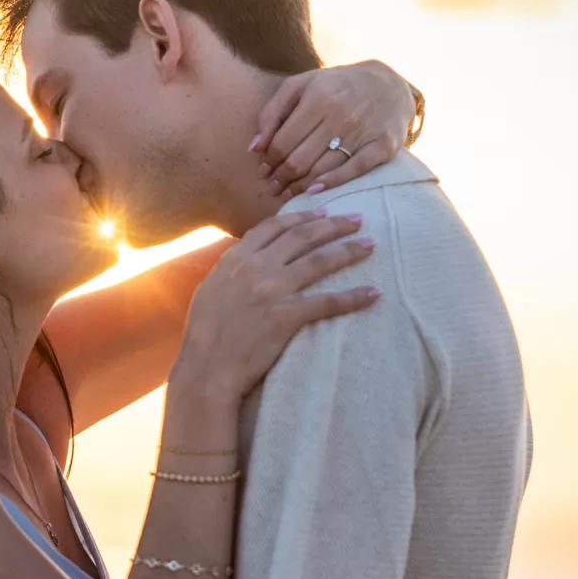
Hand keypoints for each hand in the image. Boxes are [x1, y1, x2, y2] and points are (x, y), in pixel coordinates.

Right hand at [171, 210, 380, 397]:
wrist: (207, 367)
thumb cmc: (204, 333)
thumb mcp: (211, 288)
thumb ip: (232, 269)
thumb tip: (246, 257)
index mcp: (236, 258)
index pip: (275, 226)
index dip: (303, 216)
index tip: (324, 212)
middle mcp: (257, 267)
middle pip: (303, 236)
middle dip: (334, 224)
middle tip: (358, 219)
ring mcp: (274, 290)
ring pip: (320, 261)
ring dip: (349, 250)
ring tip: (371, 245)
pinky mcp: (288, 316)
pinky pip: (328, 301)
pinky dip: (354, 297)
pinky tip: (373, 293)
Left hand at [250, 61, 414, 198]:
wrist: (389, 84)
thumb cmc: (337, 86)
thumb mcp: (302, 85)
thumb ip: (273, 112)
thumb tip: (254, 148)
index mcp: (318, 97)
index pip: (282, 142)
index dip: (269, 161)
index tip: (263, 171)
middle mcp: (340, 115)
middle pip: (299, 160)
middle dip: (281, 178)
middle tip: (273, 186)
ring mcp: (363, 132)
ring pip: (322, 169)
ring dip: (299, 187)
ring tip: (288, 192)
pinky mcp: (383, 146)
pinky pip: (352, 171)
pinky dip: (331, 184)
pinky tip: (314, 191)